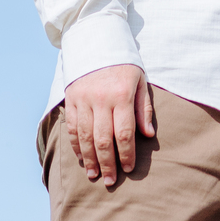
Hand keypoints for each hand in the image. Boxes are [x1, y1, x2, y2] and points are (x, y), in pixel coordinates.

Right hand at [63, 64, 154, 186]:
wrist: (96, 39)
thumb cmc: (123, 63)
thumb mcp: (140, 80)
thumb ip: (144, 108)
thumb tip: (148, 135)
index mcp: (121, 95)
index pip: (124, 132)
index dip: (127, 154)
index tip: (129, 168)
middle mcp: (100, 99)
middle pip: (103, 139)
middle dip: (108, 164)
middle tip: (111, 181)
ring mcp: (83, 100)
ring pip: (84, 137)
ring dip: (89, 159)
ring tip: (94, 175)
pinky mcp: (71, 99)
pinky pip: (71, 127)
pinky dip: (75, 145)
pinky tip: (81, 158)